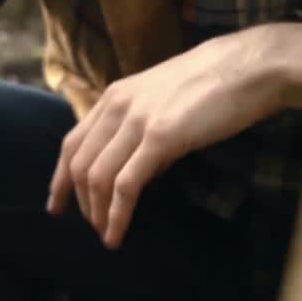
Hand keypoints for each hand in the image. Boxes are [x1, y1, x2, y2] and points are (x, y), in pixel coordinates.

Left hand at [46, 24, 292, 248]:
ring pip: (97, 176)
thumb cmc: (209, 86)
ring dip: (97, 212)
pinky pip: (126, 184)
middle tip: (90, 226)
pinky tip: (117, 232)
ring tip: (104, 234)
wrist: (245, 66)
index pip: (71, 143)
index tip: (56, 205)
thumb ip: (139, 132)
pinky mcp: (160, 138)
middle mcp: (115, 108)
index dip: (59, 178)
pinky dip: (117, 213)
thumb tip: (136, 171)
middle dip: (79, 201)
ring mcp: (136, 122)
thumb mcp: (158, 102)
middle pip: (79, 164)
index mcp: (112, 98)